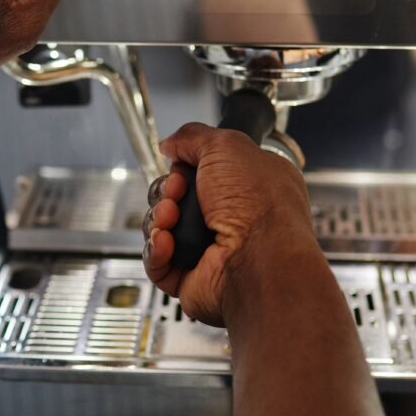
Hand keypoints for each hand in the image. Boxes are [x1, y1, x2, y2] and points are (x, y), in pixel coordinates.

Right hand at [142, 123, 317, 326]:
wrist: (259, 260)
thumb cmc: (259, 206)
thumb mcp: (227, 146)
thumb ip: (193, 137)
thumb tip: (172, 144)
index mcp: (248, 187)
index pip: (201, 173)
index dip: (183, 168)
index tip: (182, 167)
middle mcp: (232, 219)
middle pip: (175, 200)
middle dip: (167, 193)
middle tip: (177, 192)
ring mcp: (210, 251)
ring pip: (161, 229)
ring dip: (159, 219)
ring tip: (172, 219)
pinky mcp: (191, 277)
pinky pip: (157, 262)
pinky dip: (156, 250)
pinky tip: (167, 242)